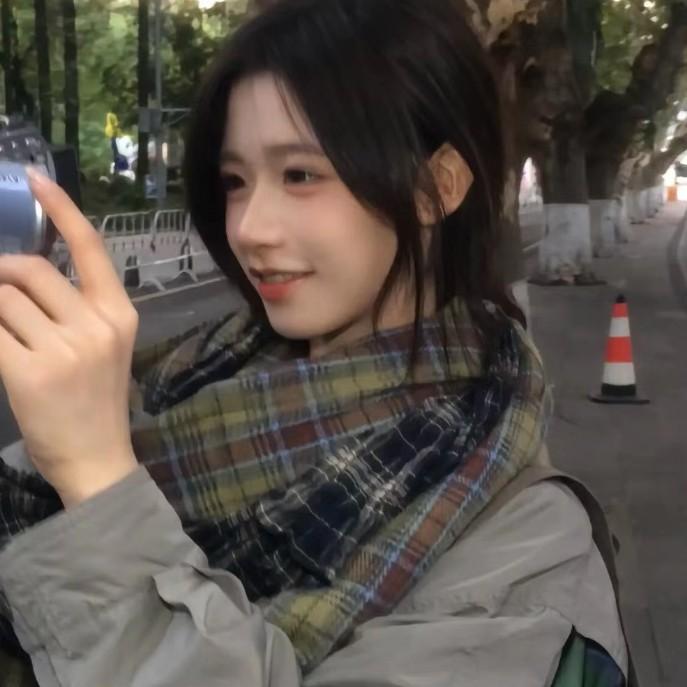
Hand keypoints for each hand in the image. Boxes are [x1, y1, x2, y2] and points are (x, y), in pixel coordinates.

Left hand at [0, 168, 138, 506]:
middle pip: (31, 269)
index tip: (34, 178)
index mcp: (119, 313)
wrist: (98, 458)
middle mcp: (98, 324)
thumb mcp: (101, 347)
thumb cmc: (97, 401)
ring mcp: (66, 348)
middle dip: (1, 276)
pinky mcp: (31, 373)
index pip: (91, 248)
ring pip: (3, 298)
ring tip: (6, 334)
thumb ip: (72, 308)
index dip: (61, 209)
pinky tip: (2, 351)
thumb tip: (20, 274)